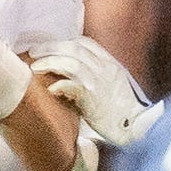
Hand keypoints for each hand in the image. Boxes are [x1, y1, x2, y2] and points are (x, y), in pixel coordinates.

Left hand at [28, 37, 162, 145]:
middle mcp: (105, 69)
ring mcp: (99, 82)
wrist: (135, 128)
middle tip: (34, 51)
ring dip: (50, 63)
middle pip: (74, 49)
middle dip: (51, 47)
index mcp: (110, 64)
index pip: (86, 44)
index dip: (66, 42)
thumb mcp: (115, 85)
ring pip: (70, 63)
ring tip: (35, 67)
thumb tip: (76, 73)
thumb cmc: (123, 111)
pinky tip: (50, 89)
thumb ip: (99, 75)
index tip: (51, 46)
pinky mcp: (93, 99)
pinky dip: (59, 85)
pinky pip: (72, 86)